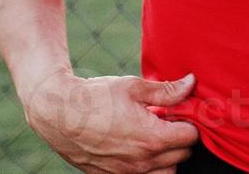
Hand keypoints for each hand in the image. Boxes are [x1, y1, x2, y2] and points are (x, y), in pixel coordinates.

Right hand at [21, 69, 199, 173]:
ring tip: (152, 134)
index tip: (178, 110)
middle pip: (181, 156)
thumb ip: (166, 91)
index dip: (188, 120)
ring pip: (165, 172)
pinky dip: (146, 165)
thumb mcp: (134, 87)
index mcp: (152, 138)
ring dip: (166, 156)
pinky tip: (135, 144)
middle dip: (179, 137)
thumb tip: (190, 84)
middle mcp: (142, 162)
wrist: (58, 114)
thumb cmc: (95, 97)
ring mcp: (126, 173)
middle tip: (166, 119)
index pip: (190, 137)